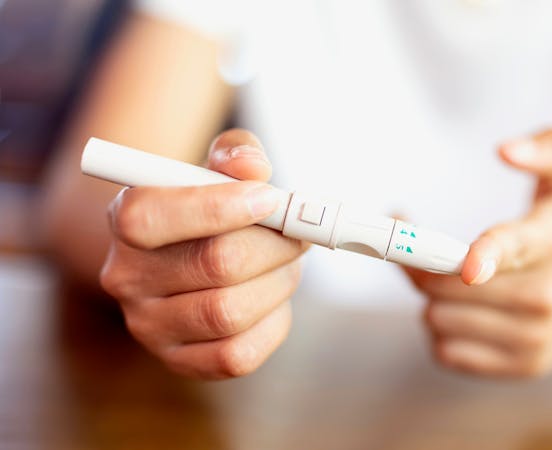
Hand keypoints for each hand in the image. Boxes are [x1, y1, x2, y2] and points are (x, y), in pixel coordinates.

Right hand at [100, 129, 306, 378]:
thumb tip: (253, 168)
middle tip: (299, 233)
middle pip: (215, 264)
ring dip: (279, 283)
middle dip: (275, 245)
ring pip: (231, 312)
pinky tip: (271, 299)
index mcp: (126, 219)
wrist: (190, 257)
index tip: (270, 199)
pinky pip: (238, 354)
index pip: (149, 217)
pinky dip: (272, 323)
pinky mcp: (180, 362)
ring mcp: (149, 326)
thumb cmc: (211, 206)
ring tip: (285, 265)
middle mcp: (127, 277)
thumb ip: (237, 154)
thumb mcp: (218, 167)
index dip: (218, 207)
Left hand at [406, 129, 551, 377]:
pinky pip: (449, 354)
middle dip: (422, 265)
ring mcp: (535, 338)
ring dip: (430, 299)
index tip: (467, 265)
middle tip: (417, 247)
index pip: (512, 248)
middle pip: (447, 289)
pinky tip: (459, 310)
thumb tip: (506, 149)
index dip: (485, 256)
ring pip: (439, 322)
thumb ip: (544, 150)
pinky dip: (441, 331)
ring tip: (444, 278)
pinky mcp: (525, 366)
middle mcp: (546, 296)